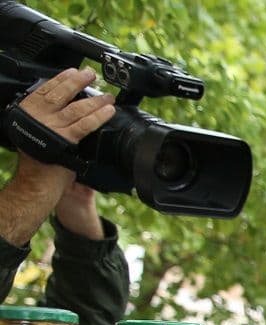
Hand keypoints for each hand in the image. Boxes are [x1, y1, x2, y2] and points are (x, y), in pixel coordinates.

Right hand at [1, 69, 113, 247]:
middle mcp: (37, 117)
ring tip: (107, 95)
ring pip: (75, 108)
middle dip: (77, 81)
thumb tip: (67, 103)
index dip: (60, 78)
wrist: (38, 183)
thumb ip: (48, 118)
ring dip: (94, 100)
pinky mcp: (64, 140)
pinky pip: (84, 124)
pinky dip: (98, 116)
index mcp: (27, 112)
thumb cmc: (40, 160)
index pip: (45, 90)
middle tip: (91, 73)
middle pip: (59, 94)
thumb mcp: (38, 132)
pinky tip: (109, 111)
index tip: (73, 70)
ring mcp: (50, 128)